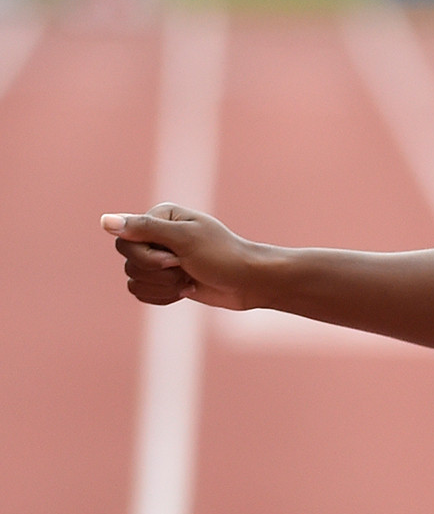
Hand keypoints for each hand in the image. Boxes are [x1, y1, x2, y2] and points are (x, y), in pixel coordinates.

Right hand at [102, 204, 258, 309]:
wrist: (249, 282)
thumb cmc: (222, 256)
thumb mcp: (184, 239)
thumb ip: (144, 229)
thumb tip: (104, 221)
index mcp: (160, 217)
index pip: (125, 240)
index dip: (147, 256)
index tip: (177, 258)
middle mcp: (156, 236)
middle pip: (128, 262)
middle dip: (158, 274)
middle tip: (185, 268)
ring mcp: (160, 258)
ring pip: (134, 279)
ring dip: (164, 286)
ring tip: (190, 280)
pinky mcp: (164, 279)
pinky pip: (142, 292)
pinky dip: (164, 296)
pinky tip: (188, 290)